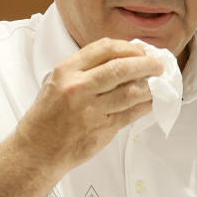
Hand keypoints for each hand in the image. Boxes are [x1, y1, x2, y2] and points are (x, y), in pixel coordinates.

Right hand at [14, 37, 162, 182]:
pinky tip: (151, 101)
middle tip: (158, 64)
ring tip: (158, 83)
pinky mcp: (103, 128)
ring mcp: (92, 109)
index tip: (141, 50)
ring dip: (150, 86)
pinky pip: (132, 113)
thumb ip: (84, 69)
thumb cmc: (48, 116)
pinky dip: (145, 105)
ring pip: (131, 92)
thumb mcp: (56, 82)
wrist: (38, 149)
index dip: (129, 47)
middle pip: (122, 68)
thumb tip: (121, 58)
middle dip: (146, 64)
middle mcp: (79, 87)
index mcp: (67, 71)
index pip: (105, 48)